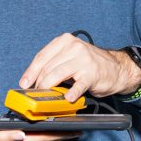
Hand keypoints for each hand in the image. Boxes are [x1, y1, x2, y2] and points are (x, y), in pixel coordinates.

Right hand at [0, 129, 78, 140]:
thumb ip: (2, 138)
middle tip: (79, 129)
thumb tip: (22, 135)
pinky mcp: (5, 139)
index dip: (59, 135)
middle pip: (44, 139)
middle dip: (61, 134)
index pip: (41, 139)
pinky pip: (28, 135)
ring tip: (66, 127)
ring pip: (37, 137)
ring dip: (52, 133)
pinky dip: (39, 131)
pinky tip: (41, 127)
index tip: (76, 131)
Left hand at [19, 33, 140, 101]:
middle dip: (38, 83)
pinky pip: (78, 85)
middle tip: (35, 94)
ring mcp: (83, 60)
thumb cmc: (88, 64)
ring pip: (57, 75)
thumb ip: (53, 63)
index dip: (30, 72)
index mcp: (64, 41)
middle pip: (47, 67)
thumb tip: (33, 79)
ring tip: (45, 98)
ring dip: (48, 89)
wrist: (116, 68)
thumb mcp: (69, 56)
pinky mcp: (92, 73)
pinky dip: (71, 93)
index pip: (42, 57)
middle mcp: (73, 47)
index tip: (24, 84)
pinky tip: (67, 99)